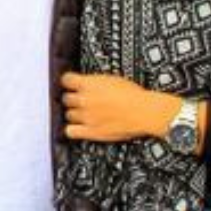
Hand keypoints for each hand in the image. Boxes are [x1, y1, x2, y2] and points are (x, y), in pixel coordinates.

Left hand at [61, 72, 180, 142]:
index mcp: (88, 83)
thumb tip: (91, 84)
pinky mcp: (91, 131)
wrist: (144, 111)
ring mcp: (86, 116)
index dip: (68, 82)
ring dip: (74, 114)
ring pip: (68, 114)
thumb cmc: (134, 95)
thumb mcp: (113, 80)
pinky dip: (72, 130)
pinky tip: (78, 128)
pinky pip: (70, 131)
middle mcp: (84, 99)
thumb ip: (96, 83)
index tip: (71, 84)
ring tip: (84, 115)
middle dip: (72, 99)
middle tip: (81, 101)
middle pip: (66, 98)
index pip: (66, 80)